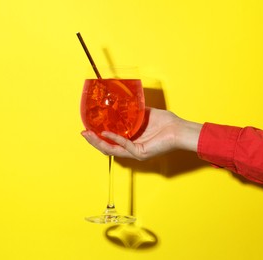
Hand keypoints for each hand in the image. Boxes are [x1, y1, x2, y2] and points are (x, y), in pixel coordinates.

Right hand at [81, 107, 201, 159]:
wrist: (179, 129)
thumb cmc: (166, 123)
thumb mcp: (144, 114)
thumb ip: (132, 112)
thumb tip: (121, 102)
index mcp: (131, 141)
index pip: (110, 141)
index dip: (98, 136)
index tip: (88, 127)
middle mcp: (131, 149)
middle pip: (107, 147)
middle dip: (93, 140)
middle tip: (83, 132)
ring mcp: (135, 152)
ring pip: (112, 150)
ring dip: (98, 142)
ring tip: (88, 134)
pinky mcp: (141, 153)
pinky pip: (124, 146)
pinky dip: (114, 139)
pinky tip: (106, 132)